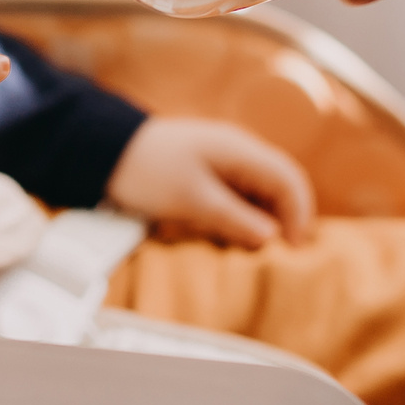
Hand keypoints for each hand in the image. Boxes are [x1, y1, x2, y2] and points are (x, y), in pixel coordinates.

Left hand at [104, 117, 315, 247]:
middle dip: (283, 219)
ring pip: (259, 192)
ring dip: (260, 220)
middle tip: (277, 254)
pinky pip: (238, 194)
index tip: (293, 248)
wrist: (105, 150)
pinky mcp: (209, 171)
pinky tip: (228, 234)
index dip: (299, 214)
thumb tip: (272, 238)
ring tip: (250, 248)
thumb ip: (235, 218)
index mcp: (240, 150)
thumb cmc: (148, 171)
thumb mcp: (192, 199)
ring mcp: (225, 159)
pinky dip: (240, 215)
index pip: (289, 179)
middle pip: (279, 185)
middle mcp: (239, 151)